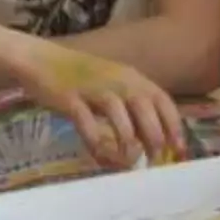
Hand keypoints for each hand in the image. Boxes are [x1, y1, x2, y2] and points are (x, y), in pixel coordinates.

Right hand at [17, 46, 182, 168]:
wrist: (40, 60)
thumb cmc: (81, 78)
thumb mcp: (113, 86)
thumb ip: (131, 109)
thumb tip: (149, 142)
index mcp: (132, 77)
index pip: (162, 100)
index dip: (173, 125)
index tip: (178, 150)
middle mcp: (117, 80)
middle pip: (144, 107)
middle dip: (153, 137)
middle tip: (154, 159)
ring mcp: (93, 87)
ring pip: (118, 113)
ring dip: (127, 139)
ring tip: (128, 159)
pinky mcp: (70, 97)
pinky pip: (86, 119)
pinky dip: (94, 139)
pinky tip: (98, 153)